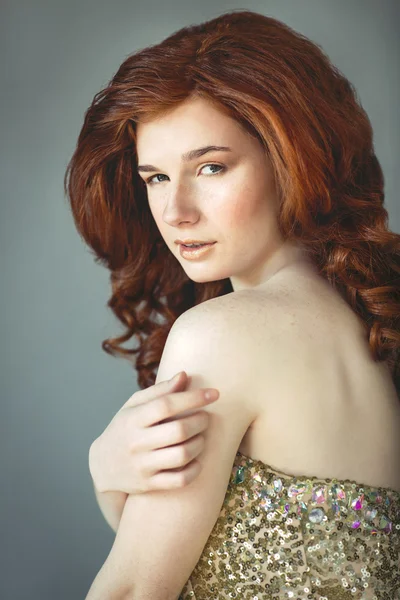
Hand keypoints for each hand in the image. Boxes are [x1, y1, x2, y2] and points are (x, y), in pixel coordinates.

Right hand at [89, 371, 219, 494]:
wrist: (102, 465)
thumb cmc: (125, 428)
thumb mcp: (134, 405)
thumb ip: (160, 391)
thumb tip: (184, 375)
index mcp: (133, 419)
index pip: (166, 405)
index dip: (193, 398)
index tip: (214, 393)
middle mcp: (136, 443)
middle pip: (178, 431)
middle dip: (200, 421)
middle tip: (205, 417)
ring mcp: (142, 466)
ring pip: (182, 455)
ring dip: (200, 444)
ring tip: (200, 437)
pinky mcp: (149, 484)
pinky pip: (180, 480)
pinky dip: (195, 469)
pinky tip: (196, 459)